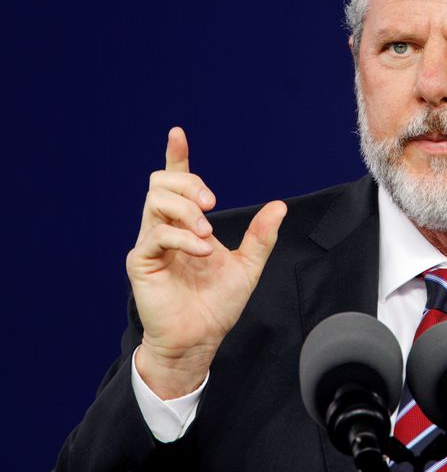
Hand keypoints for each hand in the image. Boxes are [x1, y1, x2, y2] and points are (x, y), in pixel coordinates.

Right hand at [126, 127, 285, 397]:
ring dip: (186, 210)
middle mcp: (165, 228)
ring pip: (156, 201)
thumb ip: (261, 236)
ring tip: (207, 235)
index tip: (177, 133)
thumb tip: (280, 206)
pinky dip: (183, 238)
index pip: (178, 182)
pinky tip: (202, 251)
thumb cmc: (217, 304)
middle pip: (162, 183)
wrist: (200, 338)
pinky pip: (156, 235)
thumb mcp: (248, 266)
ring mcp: (151, 244)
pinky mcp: (141, 262)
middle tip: (212, 202)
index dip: (176, 156)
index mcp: (187, 224)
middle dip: (188, 183)